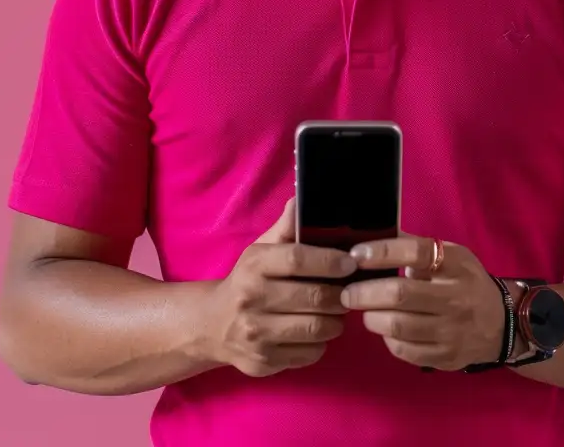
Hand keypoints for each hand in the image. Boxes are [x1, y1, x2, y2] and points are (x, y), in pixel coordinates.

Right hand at [188, 198, 352, 378]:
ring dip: (336, 320)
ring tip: (339, 310)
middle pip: (313, 298)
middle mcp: (251, 301)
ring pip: (315, 328)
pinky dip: (321, 343)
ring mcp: (255, 336)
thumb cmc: (248, 280)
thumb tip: (301, 198)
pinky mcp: (261, 363)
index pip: (298, 260)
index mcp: (254, 266)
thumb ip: (286, 227)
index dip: (329, 261)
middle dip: (342, 294)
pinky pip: (308, 354)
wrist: (211, 326)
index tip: (351, 263)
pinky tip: (319, 332)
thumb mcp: (262, 249)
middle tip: (352, 290)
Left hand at [341, 231, 507, 369]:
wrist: (499, 324)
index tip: (356, 255)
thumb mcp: (452, 257)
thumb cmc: (466, 283)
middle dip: (366, 293)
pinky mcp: (444, 356)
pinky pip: (404, 350)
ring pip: (398, 326)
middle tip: (348, 293)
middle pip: (401, 294)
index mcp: (457, 264)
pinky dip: (387, 339)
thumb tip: (377, 237)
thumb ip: (418, 249)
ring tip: (363, 311)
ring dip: (372, 317)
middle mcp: (456, 295)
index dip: (383, 252)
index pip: (416, 252)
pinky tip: (384, 329)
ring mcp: (451, 329)